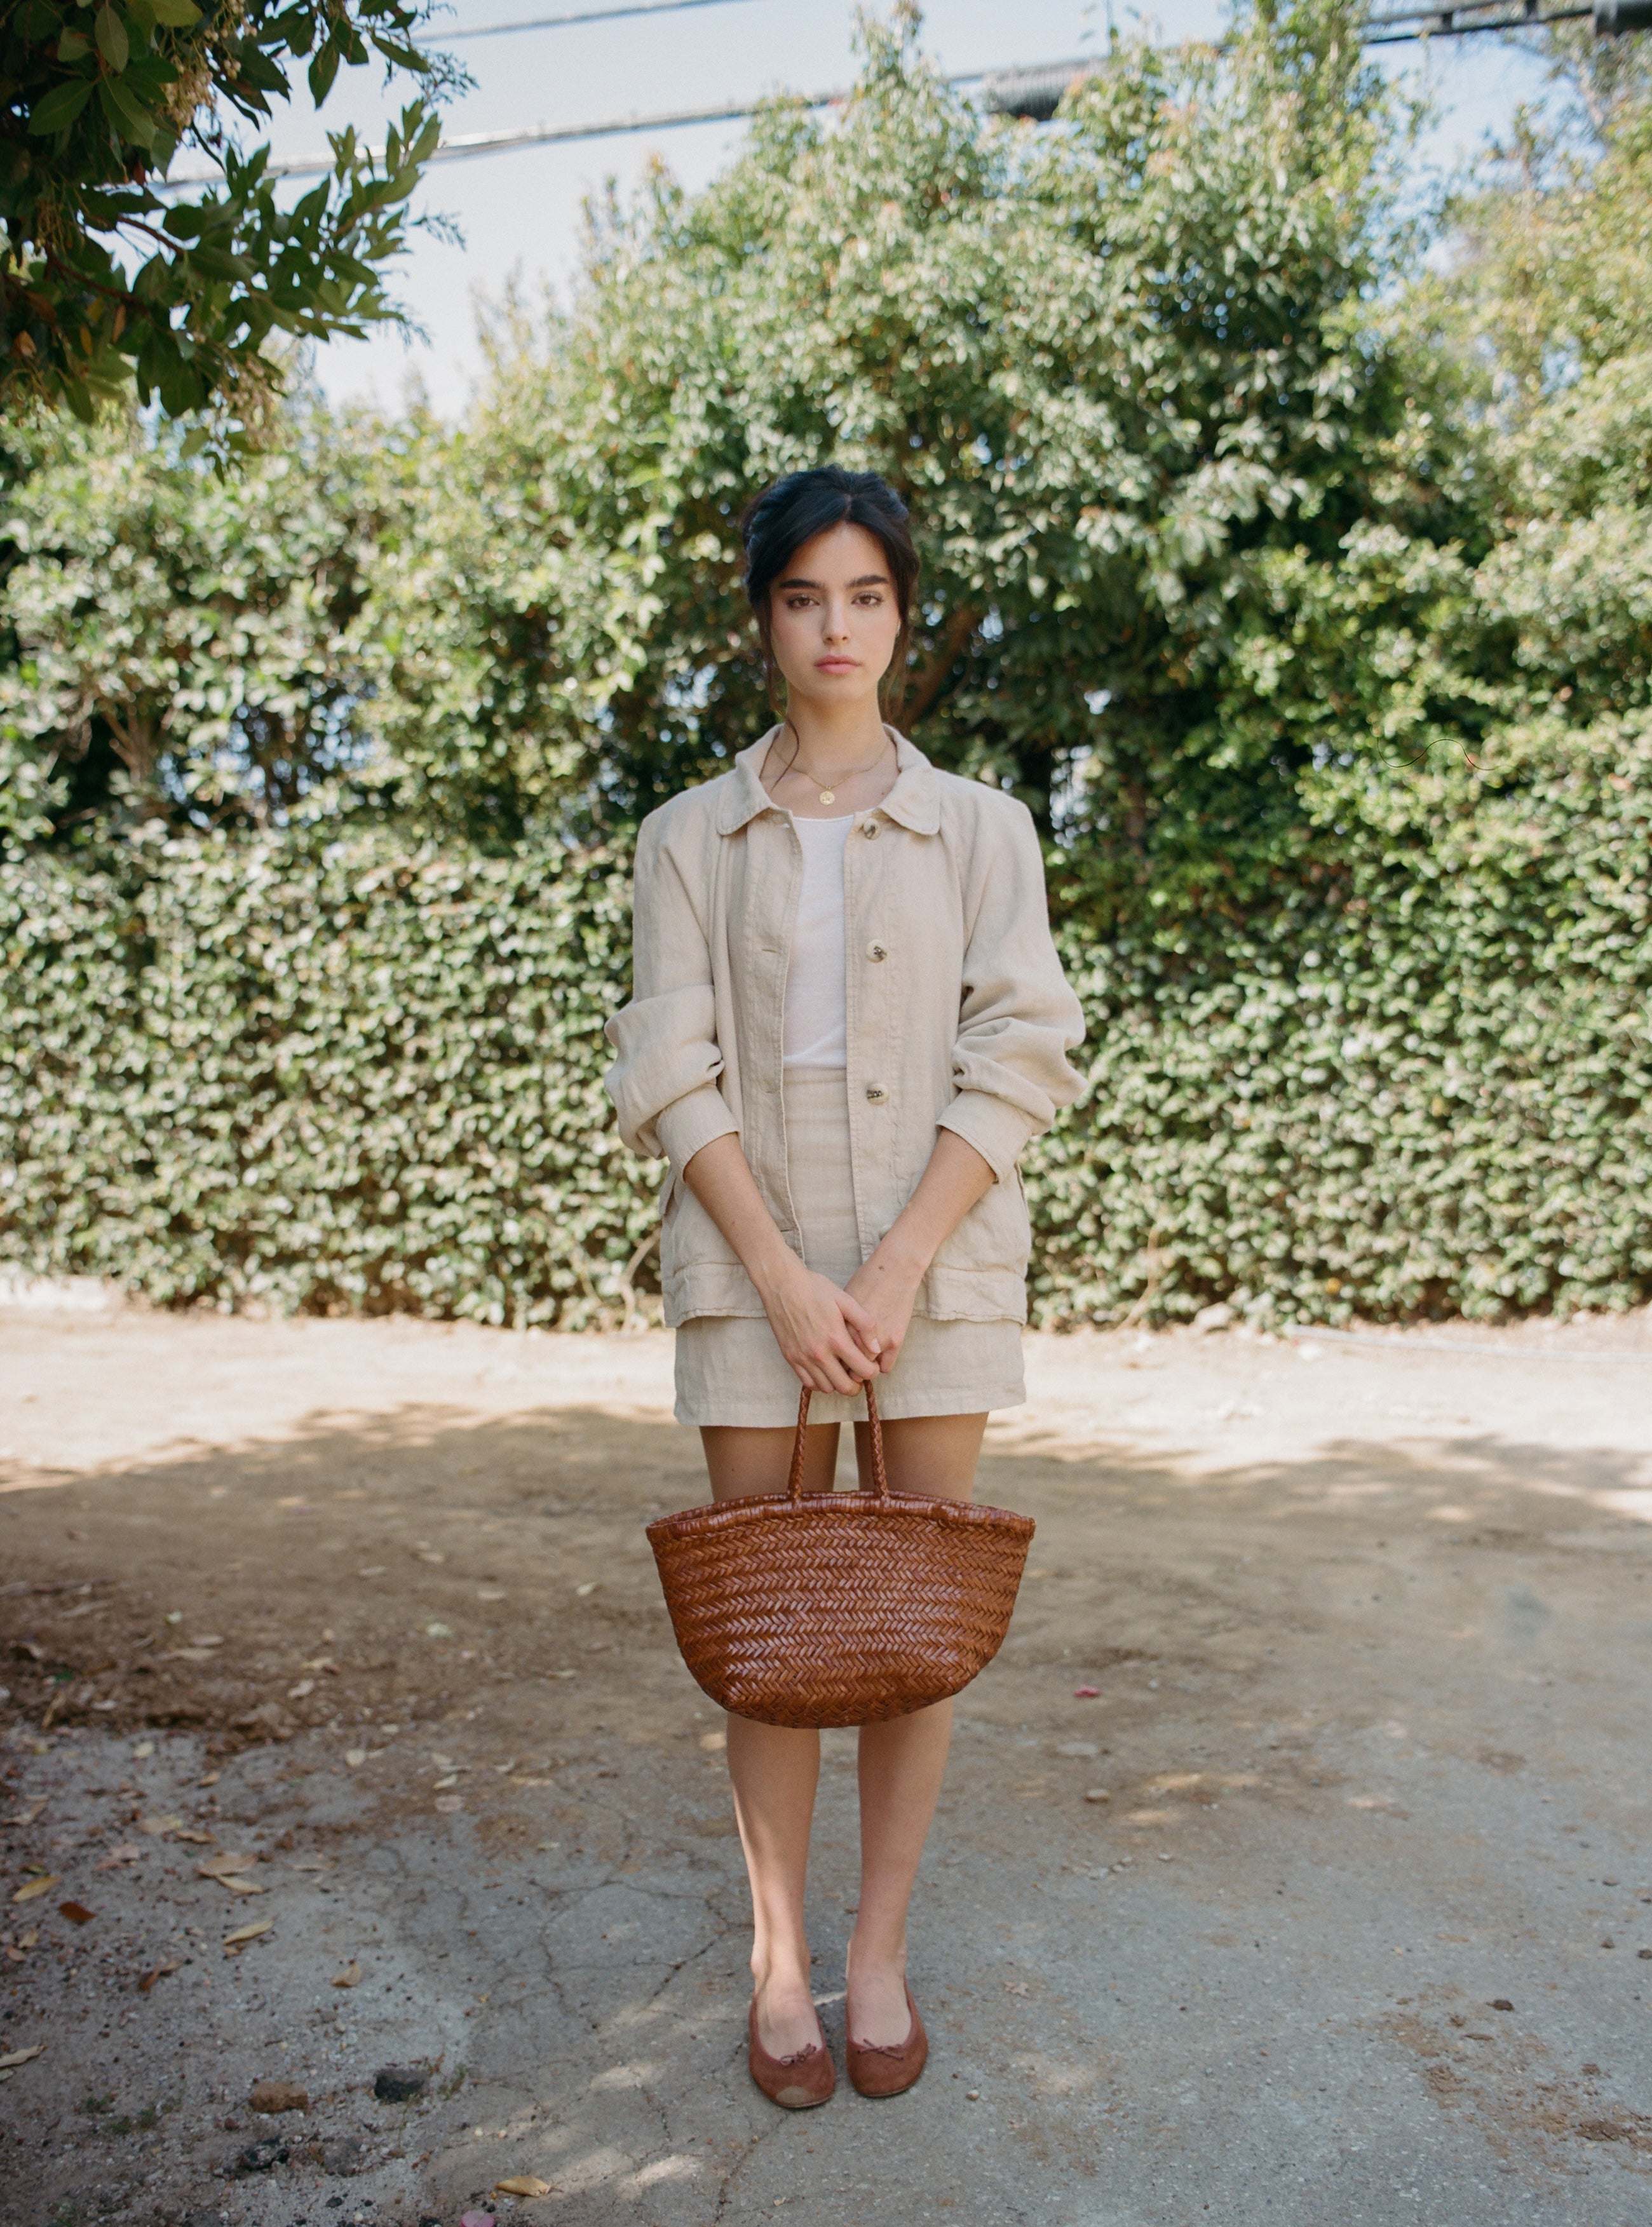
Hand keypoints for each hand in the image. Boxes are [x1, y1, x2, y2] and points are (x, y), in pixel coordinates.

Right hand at [759, 1256, 881, 1394]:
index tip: (872, 1366)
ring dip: (838, 1384)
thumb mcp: (846, 1300)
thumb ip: (865, 1325)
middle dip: (857, 1384)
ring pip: (826, 1388)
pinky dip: (819, 1381)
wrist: (782, 1284)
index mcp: (836, 1338)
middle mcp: (819, 1353)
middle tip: (859, 1374)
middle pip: (844, 1387)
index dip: (872, 1371)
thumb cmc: (815, 1289)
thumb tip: (875, 1349)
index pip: (862, 1370)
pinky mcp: (790, 1357)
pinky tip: (825, 1370)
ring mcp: (802, 1357)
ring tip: (842, 1371)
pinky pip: (807, 1382)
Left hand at [843, 1244, 924, 1376]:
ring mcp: (877, 1341)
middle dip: (849, 1369)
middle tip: (850, 1364)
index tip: (837, 1360)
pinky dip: (882, 1364)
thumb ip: (838, 1323)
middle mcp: (856, 1337)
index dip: (834, 1362)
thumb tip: (832, 1342)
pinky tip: (880, 1355)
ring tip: (865, 1360)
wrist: (894, 1269)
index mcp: (840, 1327)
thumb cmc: (867, 1280)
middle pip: (849, 1368)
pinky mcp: (895, 1340)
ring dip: (866, 1368)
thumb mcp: (842, 1300)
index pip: (833, 1358)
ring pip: (868, 1369)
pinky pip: (886, 1366)